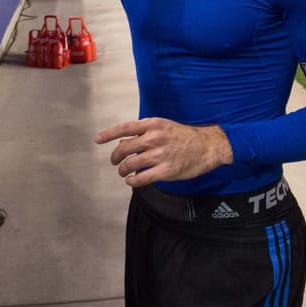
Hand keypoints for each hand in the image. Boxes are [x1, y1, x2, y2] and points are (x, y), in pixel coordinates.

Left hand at [95, 117, 232, 187]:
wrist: (208, 146)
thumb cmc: (183, 136)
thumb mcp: (162, 127)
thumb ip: (143, 134)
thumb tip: (122, 143)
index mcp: (152, 124)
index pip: (124, 128)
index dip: (108, 134)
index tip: (98, 140)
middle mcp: (154, 138)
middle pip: (124, 149)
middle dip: (115, 157)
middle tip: (114, 162)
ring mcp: (160, 155)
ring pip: (131, 164)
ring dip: (123, 170)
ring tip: (123, 172)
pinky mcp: (166, 171)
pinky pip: (142, 178)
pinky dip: (133, 181)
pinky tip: (131, 181)